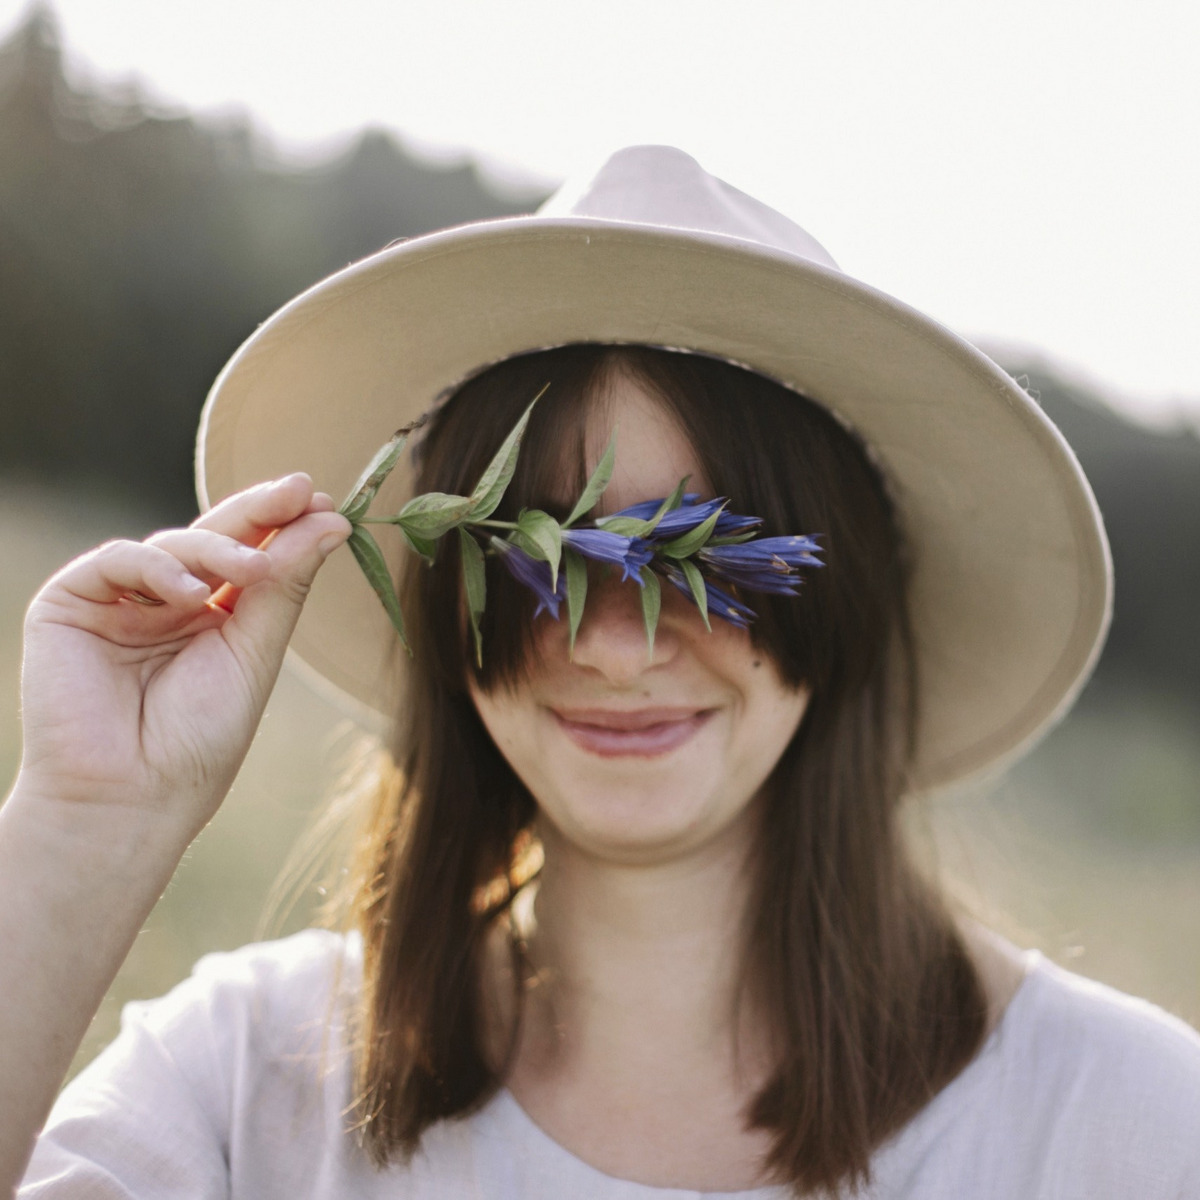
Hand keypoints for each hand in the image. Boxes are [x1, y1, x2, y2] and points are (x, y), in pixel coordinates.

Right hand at [15, 474, 350, 841]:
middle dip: (259, 511)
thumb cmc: (199, 738)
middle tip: (301, 488)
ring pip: (174, 543)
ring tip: (254, 570)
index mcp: (214, 618)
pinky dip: (158, 568)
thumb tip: (332, 522)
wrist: (132, 796)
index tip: (325, 500)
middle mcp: (167, 603)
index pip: (251, 556)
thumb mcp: (255, 654)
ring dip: (218, 547)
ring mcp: (120, 601)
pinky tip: (191, 595)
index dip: (284, 525)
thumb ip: (285, 586)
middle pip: (215, 538)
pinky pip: (118, 560)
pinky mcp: (70, 603)